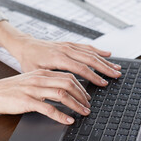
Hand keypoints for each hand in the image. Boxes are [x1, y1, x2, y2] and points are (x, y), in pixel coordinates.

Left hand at [0, 21, 120, 85]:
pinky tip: (107, 54)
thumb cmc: (28, 60)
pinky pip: (86, 46)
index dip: (93, 77)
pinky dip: (98, 50)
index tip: (103, 83)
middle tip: (116, 75)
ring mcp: (68, 45)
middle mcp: (65, 49)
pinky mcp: (69, 44)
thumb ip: (48, 82)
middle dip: (105, 68)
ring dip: (104, 60)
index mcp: (58, 58)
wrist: (24, 45)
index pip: (80, 68)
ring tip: (116, 67)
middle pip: (90, 59)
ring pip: (90, 52)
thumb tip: (57, 96)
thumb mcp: (35, 73)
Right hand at [0, 70, 91, 123]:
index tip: (86, 96)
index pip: (67, 76)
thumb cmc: (10, 89)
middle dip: (82, 94)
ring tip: (84, 112)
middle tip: (88, 105)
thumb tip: (62, 90)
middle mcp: (39, 79)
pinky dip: (61, 115)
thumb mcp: (30, 81)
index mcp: (41, 72)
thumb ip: (45, 83)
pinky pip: (49, 108)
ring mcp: (34, 89)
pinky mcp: (27, 101)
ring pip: (62, 94)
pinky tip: (68, 120)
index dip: (81, 86)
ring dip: (76, 104)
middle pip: (68, 82)